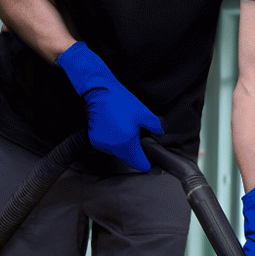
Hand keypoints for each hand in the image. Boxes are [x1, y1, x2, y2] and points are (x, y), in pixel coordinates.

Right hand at [58, 42, 161, 171]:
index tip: (151, 163)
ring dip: (122, 146)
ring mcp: (102, 145)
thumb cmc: (121, 101)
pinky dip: (112, 141)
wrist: (99, 91)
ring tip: (125, 131)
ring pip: (117, 152)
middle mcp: (113, 147)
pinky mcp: (94, 140)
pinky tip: (115, 130)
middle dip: (135, 152)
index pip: (139, 163)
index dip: (147, 163)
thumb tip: (160, 134)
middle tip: (139, 140)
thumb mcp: (144, 112)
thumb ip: (155, 126)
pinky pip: (107, 146)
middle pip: (128, 158)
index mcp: (127, 143)